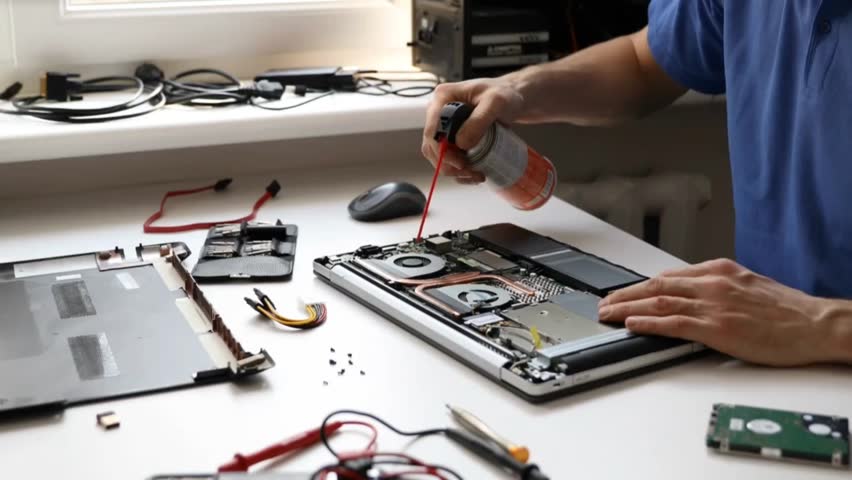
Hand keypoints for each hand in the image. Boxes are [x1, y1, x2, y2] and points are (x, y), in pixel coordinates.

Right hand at [421, 78, 525, 184]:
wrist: (511, 98)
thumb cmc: (503, 94)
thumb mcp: (495, 102)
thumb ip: (479, 120)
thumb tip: (461, 143)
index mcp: (442, 98)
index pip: (432, 130)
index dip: (441, 151)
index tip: (460, 163)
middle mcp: (438, 113)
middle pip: (432, 147)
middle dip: (448, 165)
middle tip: (470, 172)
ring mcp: (444, 127)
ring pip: (438, 156)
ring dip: (454, 171)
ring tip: (476, 174)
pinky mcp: (452, 139)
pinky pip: (448, 159)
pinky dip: (459, 171)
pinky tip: (474, 173)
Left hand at [597, 258, 835, 366]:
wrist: (815, 324)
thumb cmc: (786, 310)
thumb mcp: (746, 285)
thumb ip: (716, 287)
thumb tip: (689, 294)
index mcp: (718, 270)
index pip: (667, 276)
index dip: (639, 285)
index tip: (623, 292)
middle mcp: (712, 283)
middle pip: (655, 286)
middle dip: (625, 295)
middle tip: (604, 303)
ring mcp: (713, 305)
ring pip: (658, 303)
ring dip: (627, 308)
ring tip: (607, 314)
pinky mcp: (718, 328)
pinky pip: (674, 323)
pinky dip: (648, 323)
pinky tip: (631, 324)